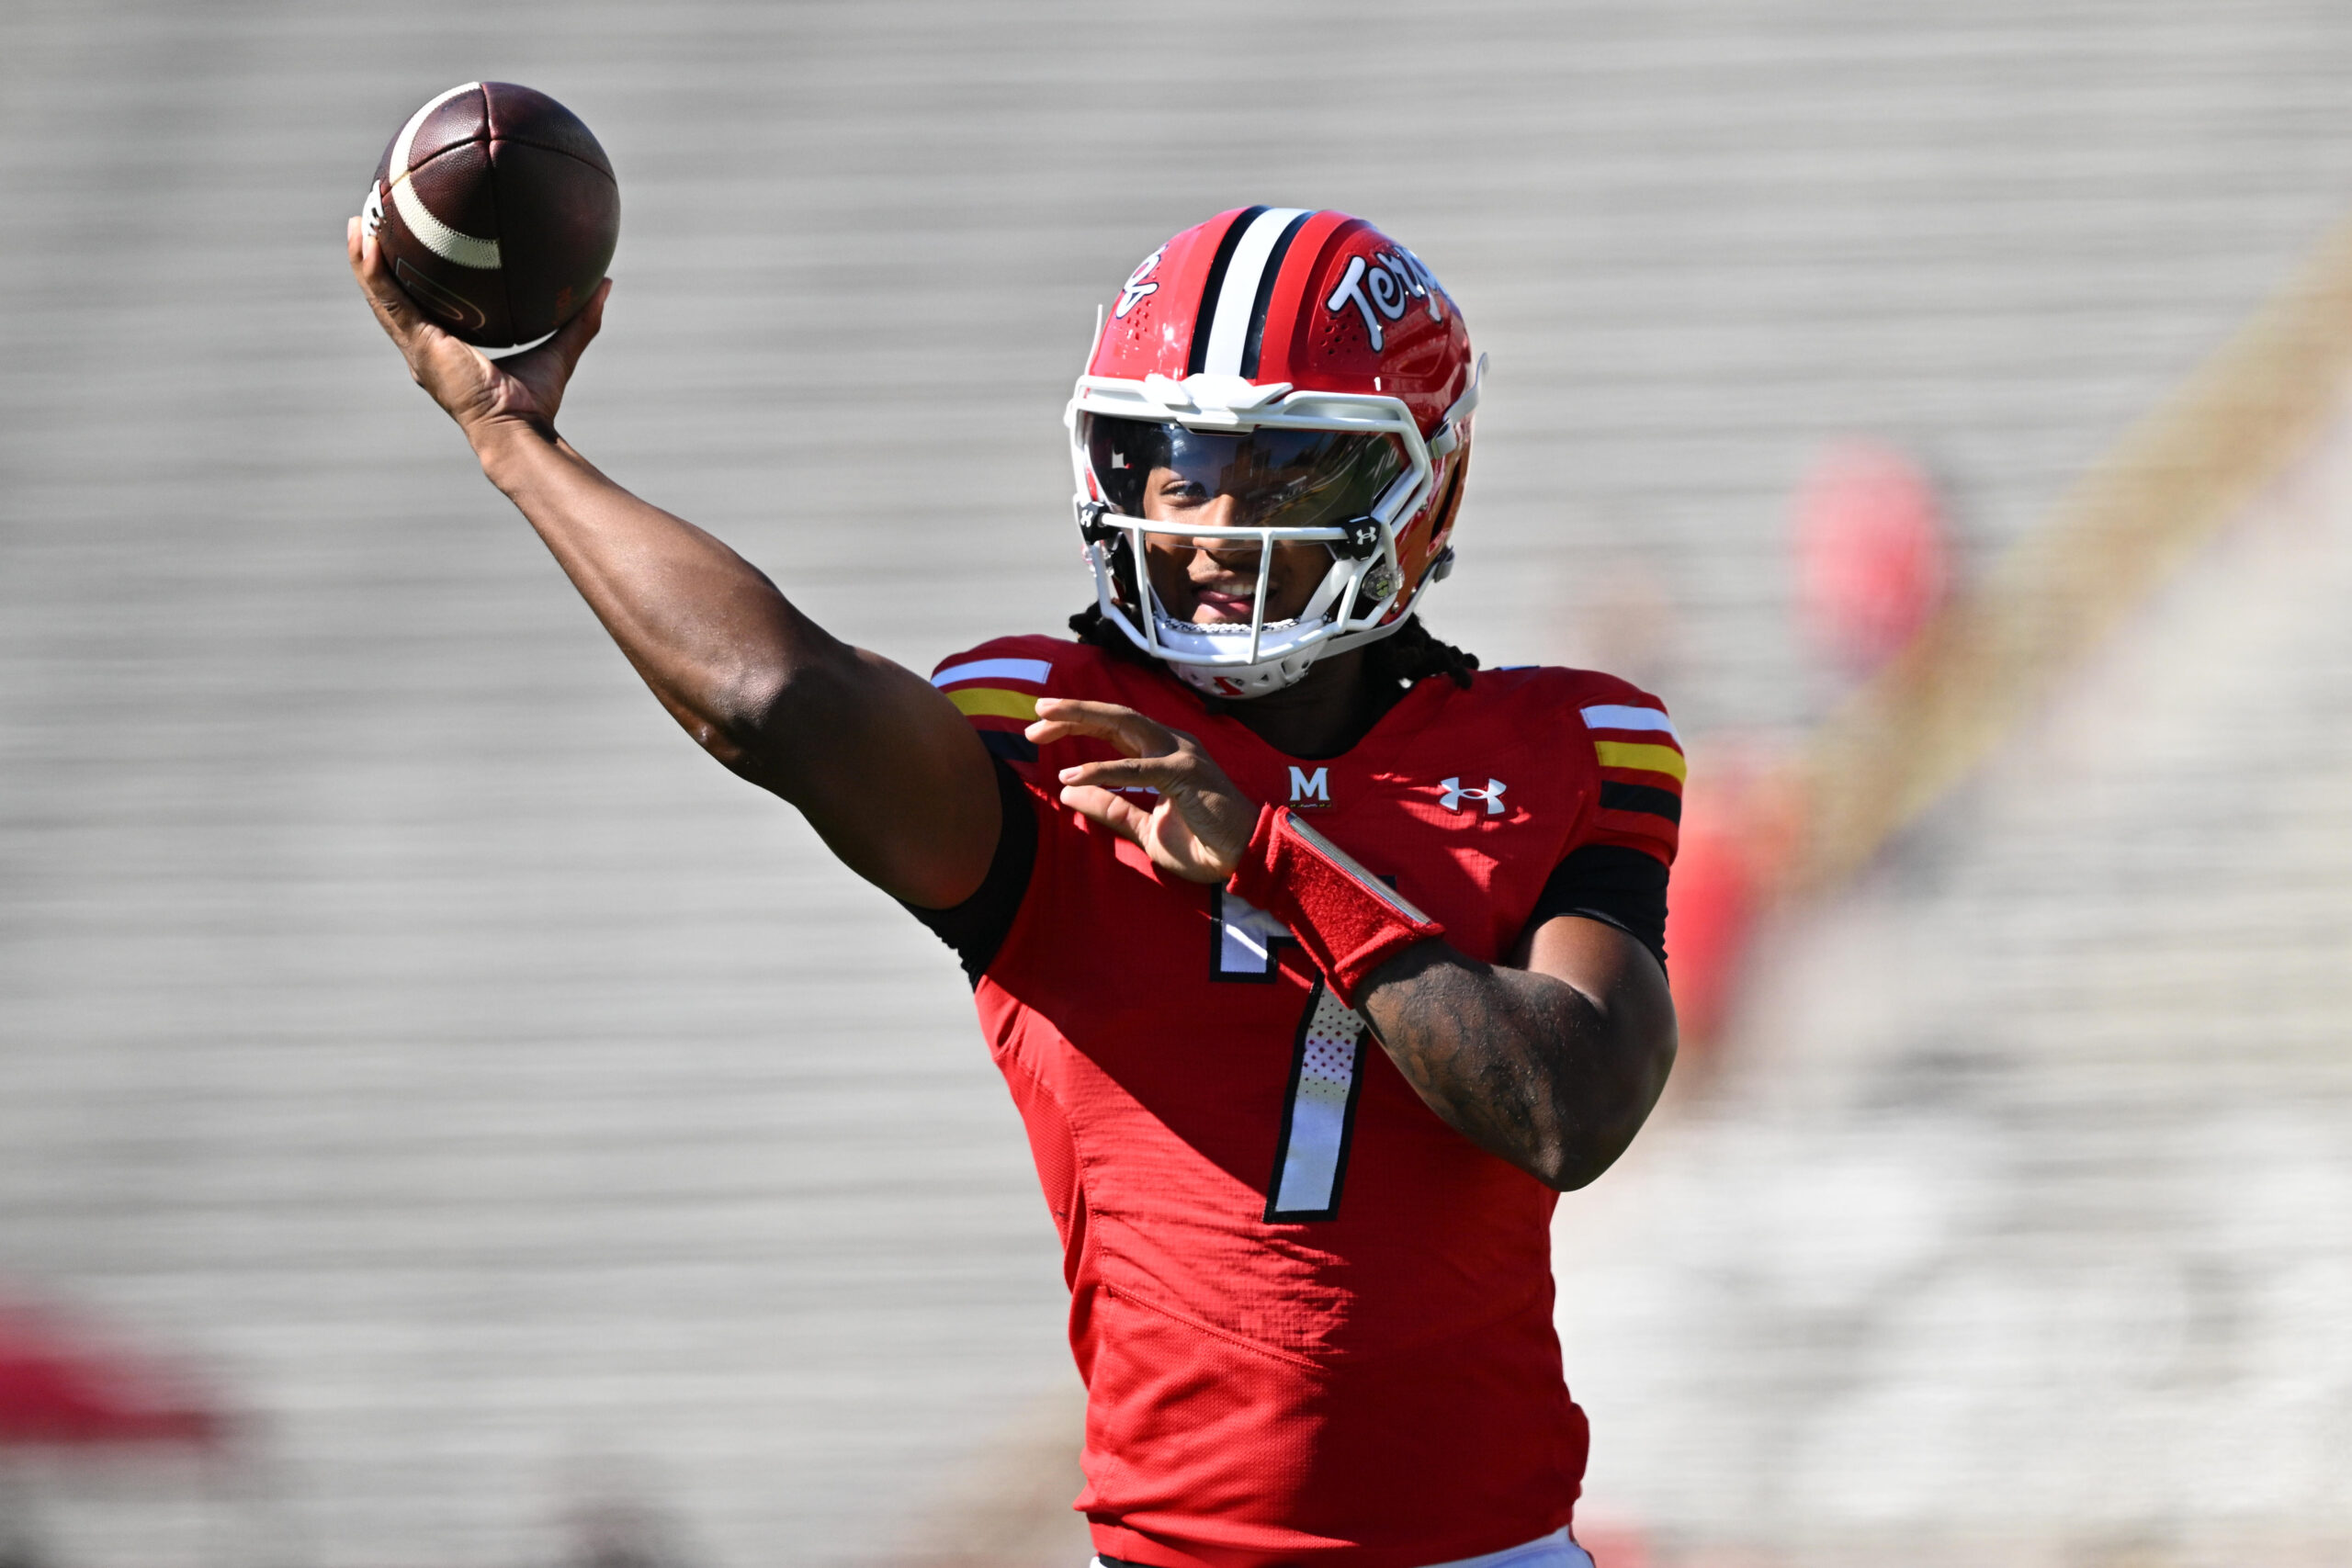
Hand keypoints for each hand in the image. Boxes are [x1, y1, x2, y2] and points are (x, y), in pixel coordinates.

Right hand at [346, 215, 608, 445]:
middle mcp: (423, 348)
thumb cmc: (534, 404)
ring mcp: (416, 347)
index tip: (409, 248)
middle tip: (372, 225)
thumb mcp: (560, 351)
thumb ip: (581, 318)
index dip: (412, 281)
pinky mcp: (418, 343)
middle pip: (392, 297)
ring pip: (380, 295)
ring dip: (364, 258)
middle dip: (379, 263)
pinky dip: (373, 270)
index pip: (422, 308)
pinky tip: (367, 239)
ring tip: (358, 221)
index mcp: (446, 350)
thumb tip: (606, 282)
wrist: (516, 430)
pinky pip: (388, 299)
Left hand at [1026, 698, 1258, 882]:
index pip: (1114, 728)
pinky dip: (1102, 770)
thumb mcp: (1143, 827)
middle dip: (1073, 712)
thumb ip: (1110, 808)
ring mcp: (1179, 755)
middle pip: (1115, 716)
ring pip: (1124, 724)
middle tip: (1035, 714)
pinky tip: (1072, 773)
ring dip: (1082, 718)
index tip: (1041, 729)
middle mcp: (1171, 744)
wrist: (1246, 859)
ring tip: (1045, 721)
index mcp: (1162, 753)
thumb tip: (1068, 790)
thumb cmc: (1203, 842)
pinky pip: (1136, 769)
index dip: (1078, 723)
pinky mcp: (1184, 774)